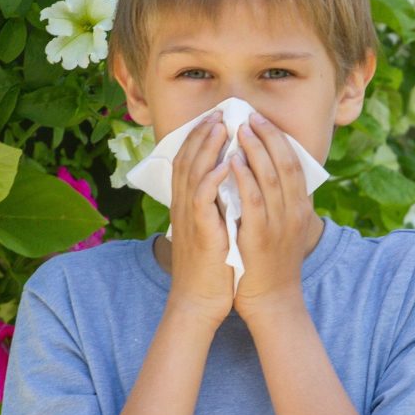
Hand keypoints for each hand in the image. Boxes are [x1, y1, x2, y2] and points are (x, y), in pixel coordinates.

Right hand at [166, 110, 234, 326]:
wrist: (199, 302)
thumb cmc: (211, 268)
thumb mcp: (211, 230)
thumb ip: (216, 206)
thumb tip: (230, 186)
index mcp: (187, 205)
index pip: (188, 162)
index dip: (199, 138)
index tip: (215, 118)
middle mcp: (183, 207)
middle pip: (187, 159)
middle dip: (202, 134)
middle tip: (218, 112)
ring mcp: (189, 219)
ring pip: (193, 174)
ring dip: (207, 148)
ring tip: (221, 127)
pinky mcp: (200, 233)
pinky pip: (201, 200)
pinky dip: (212, 180)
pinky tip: (225, 164)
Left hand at [229, 112, 316, 322]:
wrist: (272, 301)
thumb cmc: (271, 265)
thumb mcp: (283, 229)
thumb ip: (279, 204)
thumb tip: (267, 176)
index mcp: (299, 209)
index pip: (294, 164)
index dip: (278, 140)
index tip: (262, 120)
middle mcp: (293, 213)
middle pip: (285, 164)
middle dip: (268, 136)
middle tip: (250, 116)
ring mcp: (278, 224)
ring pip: (270, 177)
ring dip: (255, 149)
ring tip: (241, 128)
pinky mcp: (259, 236)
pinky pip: (252, 200)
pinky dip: (244, 177)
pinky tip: (233, 160)